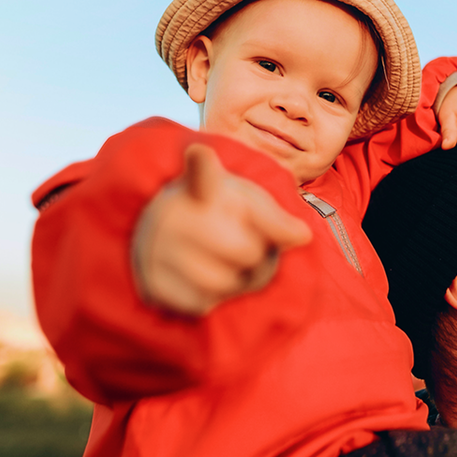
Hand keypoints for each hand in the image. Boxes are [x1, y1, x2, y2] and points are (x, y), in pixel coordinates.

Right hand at [132, 144, 312, 314]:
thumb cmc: (222, 215)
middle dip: (258, 255)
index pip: (202, 173)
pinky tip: (204, 280)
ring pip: (227, 283)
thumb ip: (278, 218)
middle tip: (248, 247)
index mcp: (203, 186)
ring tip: (227, 263)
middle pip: (247, 251)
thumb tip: (304, 236)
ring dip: (239, 282)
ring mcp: (158, 248)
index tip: (199, 152)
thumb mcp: (251, 205)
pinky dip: (214, 299)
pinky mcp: (152, 282)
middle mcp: (174, 213)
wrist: (171, 231)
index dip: (201, 163)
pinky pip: (204, 303)